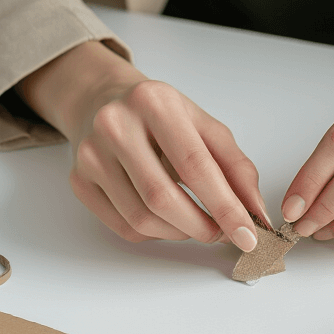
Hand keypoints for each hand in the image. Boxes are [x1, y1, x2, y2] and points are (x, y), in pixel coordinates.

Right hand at [19, 42, 266, 248]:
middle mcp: (115, 125)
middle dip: (202, 227)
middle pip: (162, 198)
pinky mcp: (79, 181)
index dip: (224, 206)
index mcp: (154, 103)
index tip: (247, 233)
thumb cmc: (160, 115)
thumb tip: (255, 212)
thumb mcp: (204, 125)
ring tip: (197, 224)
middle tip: (223, 234)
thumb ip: (235, 167)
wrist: (102, 100)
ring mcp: (91, 155)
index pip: (194, 166)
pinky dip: (155, 234)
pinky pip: (123, 227)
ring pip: (141, 219)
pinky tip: (168, 220)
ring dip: (180, 233)